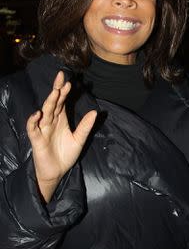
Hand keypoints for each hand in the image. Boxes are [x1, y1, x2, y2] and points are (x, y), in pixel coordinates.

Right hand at [26, 71, 96, 201]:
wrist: (57, 171)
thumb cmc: (66, 154)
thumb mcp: (79, 139)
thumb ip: (85, 126)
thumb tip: (95, 112)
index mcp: (61, 120)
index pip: (62, 102)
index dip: (64, 92)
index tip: (69, 81)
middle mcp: (51, 121)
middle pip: (53, 103)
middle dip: (57, 90)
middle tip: (61, 77)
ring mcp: (43, 129)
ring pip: (45, 112)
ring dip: (49, 102)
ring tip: (55, 92)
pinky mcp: (37, 139)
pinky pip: (33, 128)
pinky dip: (33, 121)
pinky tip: (38, 114)